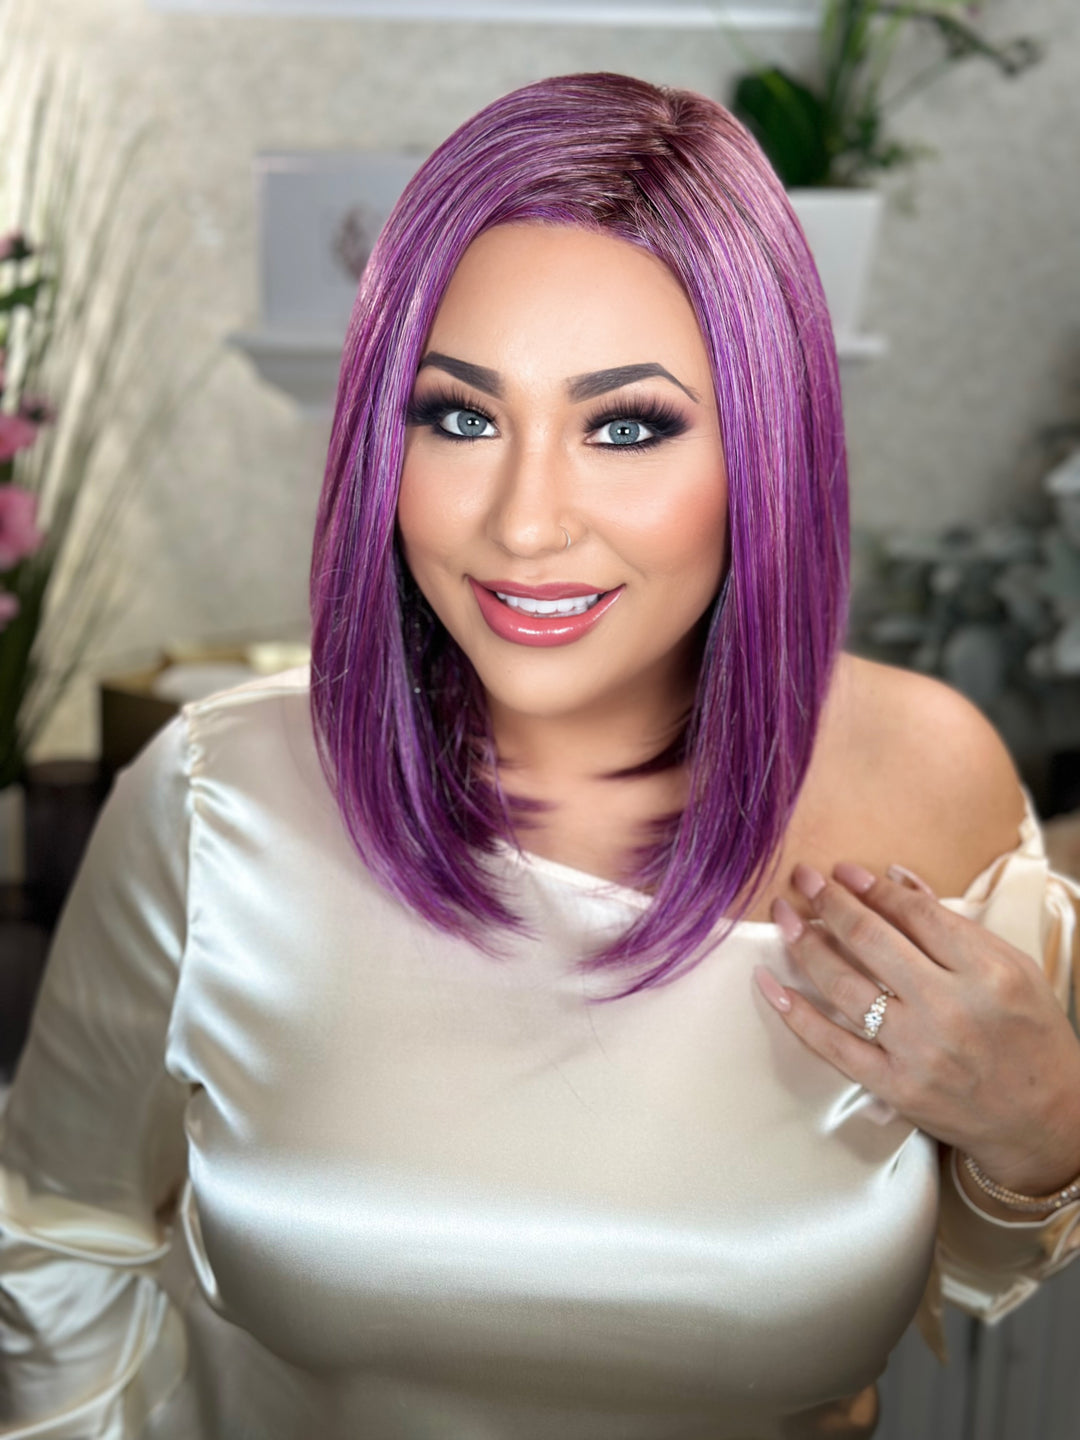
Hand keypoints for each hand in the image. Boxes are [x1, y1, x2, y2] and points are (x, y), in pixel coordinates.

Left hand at [753, 861, 1079, 1200]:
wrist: (1045, 1121)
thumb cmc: (1031, 1036)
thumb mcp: (1012, 969)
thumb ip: (954, 923)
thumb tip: (895, 878)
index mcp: (987, 972)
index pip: (914, 914)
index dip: (871, 888)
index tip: (844, 871)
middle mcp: (950, 1009)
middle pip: (870, 939)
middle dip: (829, 901)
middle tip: (804, 879)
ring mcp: (918, 1051)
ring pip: (844, 985)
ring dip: (805, 944)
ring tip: (785, 916)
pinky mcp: (894, 1086)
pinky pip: (832, 1044)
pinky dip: (796, 1012)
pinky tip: (770, 982)